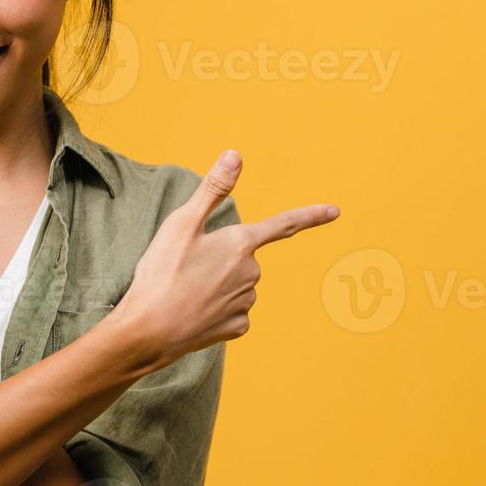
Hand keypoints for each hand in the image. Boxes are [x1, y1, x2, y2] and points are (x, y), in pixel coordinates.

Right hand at [111, 149, 338, 371]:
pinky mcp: (237, 327)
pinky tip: (195, 311)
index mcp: (240, 243)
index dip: (310, 216)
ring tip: (185, 289)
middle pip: (243, 257)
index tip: (335, 211)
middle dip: (221, 258)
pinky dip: (216, 308)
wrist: (150, 330)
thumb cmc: (162, 272)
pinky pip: (232, 311)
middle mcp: (251, 272)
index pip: (282, 224)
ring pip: (238, 284)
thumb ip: (212, 189)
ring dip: (217, 283)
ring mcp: (246, 302)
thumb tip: (235, 155)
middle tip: (185, 266)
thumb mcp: (181, 223)